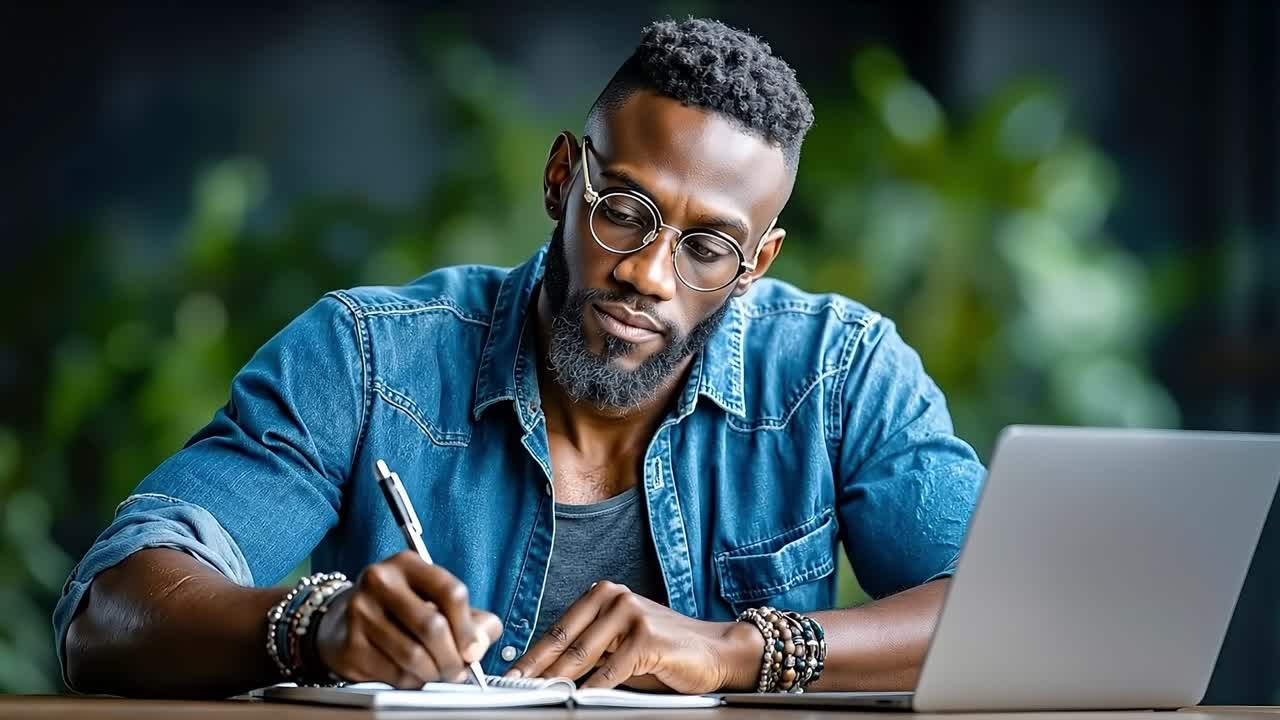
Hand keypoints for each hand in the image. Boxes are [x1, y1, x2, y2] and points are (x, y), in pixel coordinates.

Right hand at [314, 551, 502, 687]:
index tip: (474, 649)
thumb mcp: (434, 600)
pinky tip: (412, 674)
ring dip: (433, 673)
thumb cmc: (399, 610)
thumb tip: (480, 642)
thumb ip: (469, 617)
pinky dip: (411, 681)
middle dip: (453, 658)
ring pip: (413, 656)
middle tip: (458, 671)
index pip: (451, 592)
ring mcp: (360, 611)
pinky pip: (393, 673)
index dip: (468, 628)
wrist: (342, 621)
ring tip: (437, 673)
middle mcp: (380, 581)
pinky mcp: (349, 644)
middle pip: (432, 627)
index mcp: (408, 564)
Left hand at [505, 581, 762, 693]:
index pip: (557, 630)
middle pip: (565, 641)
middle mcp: (614, 597)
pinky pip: (612, 671)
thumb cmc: (662, 651)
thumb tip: (543, 670)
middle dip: (536, 669)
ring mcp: (632, 614)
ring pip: (584, 655)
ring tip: (538, 695)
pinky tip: (578, 699)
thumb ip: (587, 650)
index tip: (510, 676)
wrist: (714, 650)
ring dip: (557, 680)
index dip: (531, 656)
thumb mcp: (618, 646)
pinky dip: (593, 689)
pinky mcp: (648, 638)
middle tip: (513, 688)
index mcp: (602, 594)